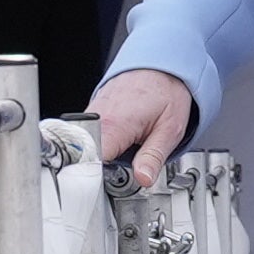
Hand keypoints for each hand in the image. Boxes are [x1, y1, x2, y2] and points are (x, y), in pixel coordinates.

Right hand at [94, 67, 199, 188]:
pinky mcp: (92, 113)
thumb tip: (143, 179)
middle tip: (111, 178)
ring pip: (83, 145)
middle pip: (83, 155)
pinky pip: (87, 135)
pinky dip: (97, 145)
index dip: (92, 178)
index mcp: (115, 124)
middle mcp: (97, 118)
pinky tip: (112, 145)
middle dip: (94, 171)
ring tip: (115, 158)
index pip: (90, 160)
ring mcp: (92, 113)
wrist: (162, 65)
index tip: (99, 188)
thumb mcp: (170, 130)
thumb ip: (153, 157)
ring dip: (96, 157)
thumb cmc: (167, 92)